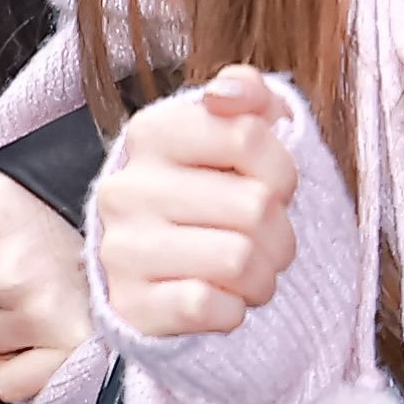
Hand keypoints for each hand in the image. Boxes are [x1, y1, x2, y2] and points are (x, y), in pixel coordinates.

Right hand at [90, 67, 297, 341]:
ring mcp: (122, 248)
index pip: (248, 135)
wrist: (156, 268)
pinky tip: (220, 299)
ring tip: (248, 272)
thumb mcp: (232, 132)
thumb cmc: (210, 193)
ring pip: (239, 261)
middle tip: (265, 240)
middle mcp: (127, 187)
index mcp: (151, 132)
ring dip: (263, 277)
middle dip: (281, 233)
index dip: (281, 170)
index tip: (271, 186)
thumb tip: (229, 92)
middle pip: (255, 206)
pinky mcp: (129, 305)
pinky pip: (209, 308)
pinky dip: (231, 311)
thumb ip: (247, 94)